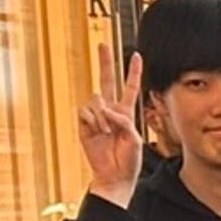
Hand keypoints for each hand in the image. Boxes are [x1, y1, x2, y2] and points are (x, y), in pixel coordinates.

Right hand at [79, 49, 144, 208]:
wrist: (114, 175)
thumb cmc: (128, 160)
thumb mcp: (134, 139)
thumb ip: (123, 121)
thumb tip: (106, 109)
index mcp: (126, 112)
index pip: (130, 88)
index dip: (133, 72)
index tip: (136, 56)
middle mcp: (111, 110)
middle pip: (107, 81)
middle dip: (106, 62)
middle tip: (102, 45)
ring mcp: (96, 116)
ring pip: (96, 100)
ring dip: (103, 117)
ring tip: (107, 133)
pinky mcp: (84, 123)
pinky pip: (86, 112)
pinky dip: (93, 122)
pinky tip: (97, 133)